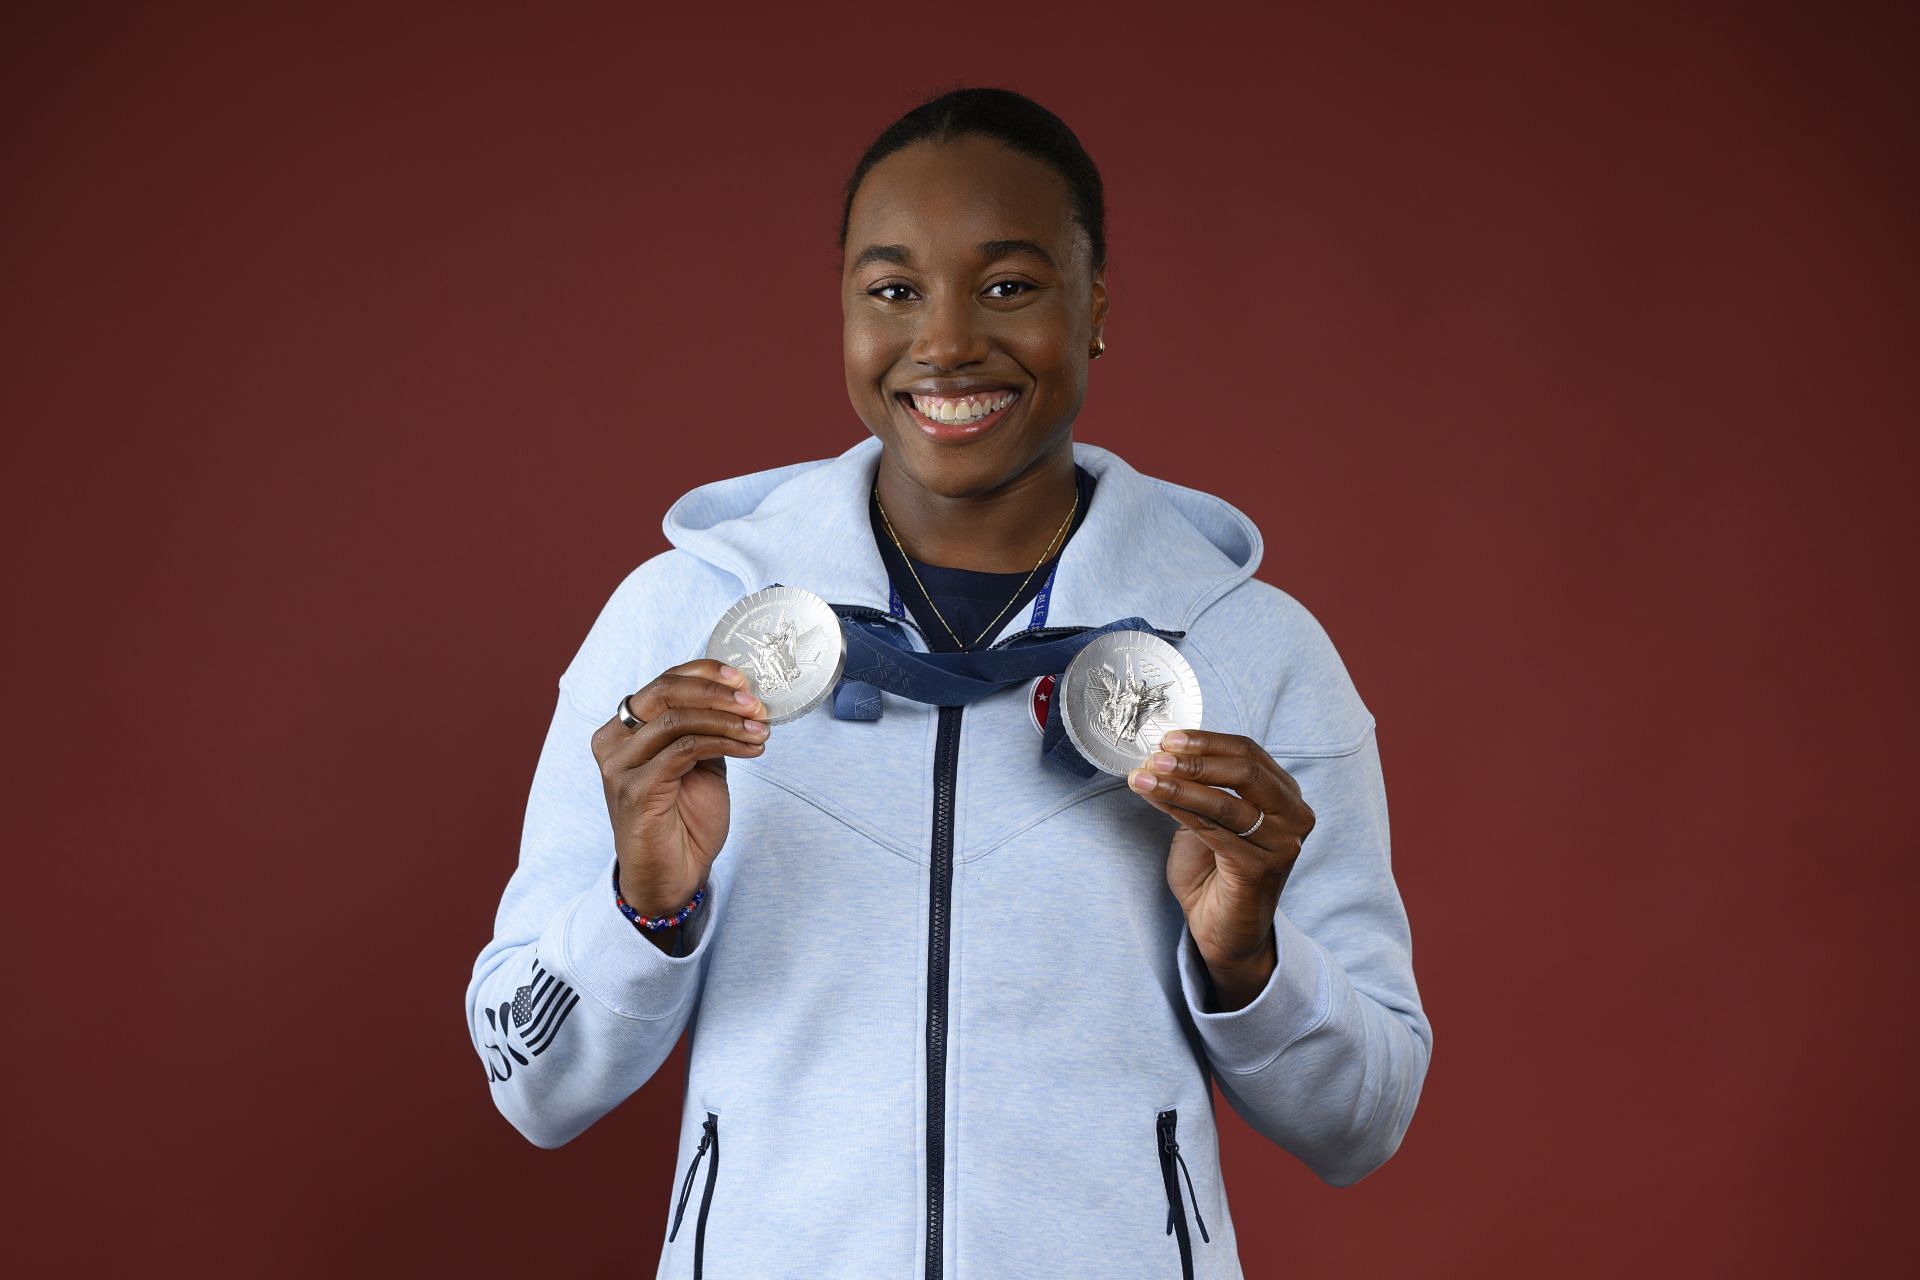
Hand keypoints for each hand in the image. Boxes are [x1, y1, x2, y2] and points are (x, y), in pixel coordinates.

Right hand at [589, 658, 770, 917]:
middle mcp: (613, 742)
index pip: (664, 681)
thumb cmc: (684, 821)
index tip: (743, 679)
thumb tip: (740, 696)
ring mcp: (619, 766)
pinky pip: (685, 750)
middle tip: (755, 704)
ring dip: (727, 720)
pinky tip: (749, 749)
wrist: (672, 876)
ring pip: (677, 719)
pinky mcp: (635, 790)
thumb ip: (705, 729)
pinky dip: (724, 743)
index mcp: (624, 729)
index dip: (705, 672)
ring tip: (760, 730)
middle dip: (717, 692)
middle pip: (665, 691)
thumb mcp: (698, 763)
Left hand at [1127, 729, 1314, 1009]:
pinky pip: (1213, 830)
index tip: (1168, 739)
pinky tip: (1154, 798)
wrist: (1224, 931)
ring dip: (1178, 784)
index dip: (1207, 742)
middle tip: (1156, 755)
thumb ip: (1202, 787)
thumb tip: (1165, 753)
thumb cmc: (1215, 872)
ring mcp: (1282, 844)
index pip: (1249, 753)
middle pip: (1245, 770)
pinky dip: (1179, 808)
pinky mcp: (1260, 869)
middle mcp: (1294, 817)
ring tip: (1143, 776)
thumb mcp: (1210, 819)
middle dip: (1195, 760)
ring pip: (1225, 802)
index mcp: (1285, 796)